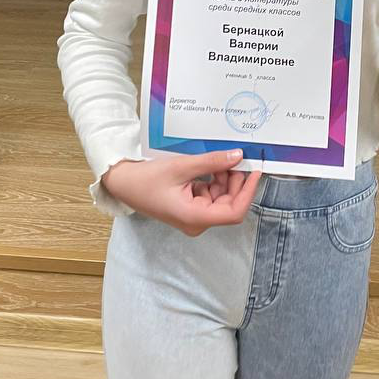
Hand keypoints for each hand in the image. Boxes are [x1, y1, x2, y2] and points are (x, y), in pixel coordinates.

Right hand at [102, 150, 260, 235]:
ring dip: (224, 178)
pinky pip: (210, 194)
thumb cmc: (146, 179)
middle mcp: (196, 222)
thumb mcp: (182, 166)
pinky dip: (214, 179)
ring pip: (221, 197)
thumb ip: (212, 162)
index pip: (234, 212)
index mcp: (194, 217)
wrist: (123, 183)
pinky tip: (211, 165)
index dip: (248, 192)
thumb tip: (237, 157)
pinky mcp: (190, 208)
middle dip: (235, 181)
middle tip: (237, 157)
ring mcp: (193, 216)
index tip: (255, 172)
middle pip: (229, 203)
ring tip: (220, 158)